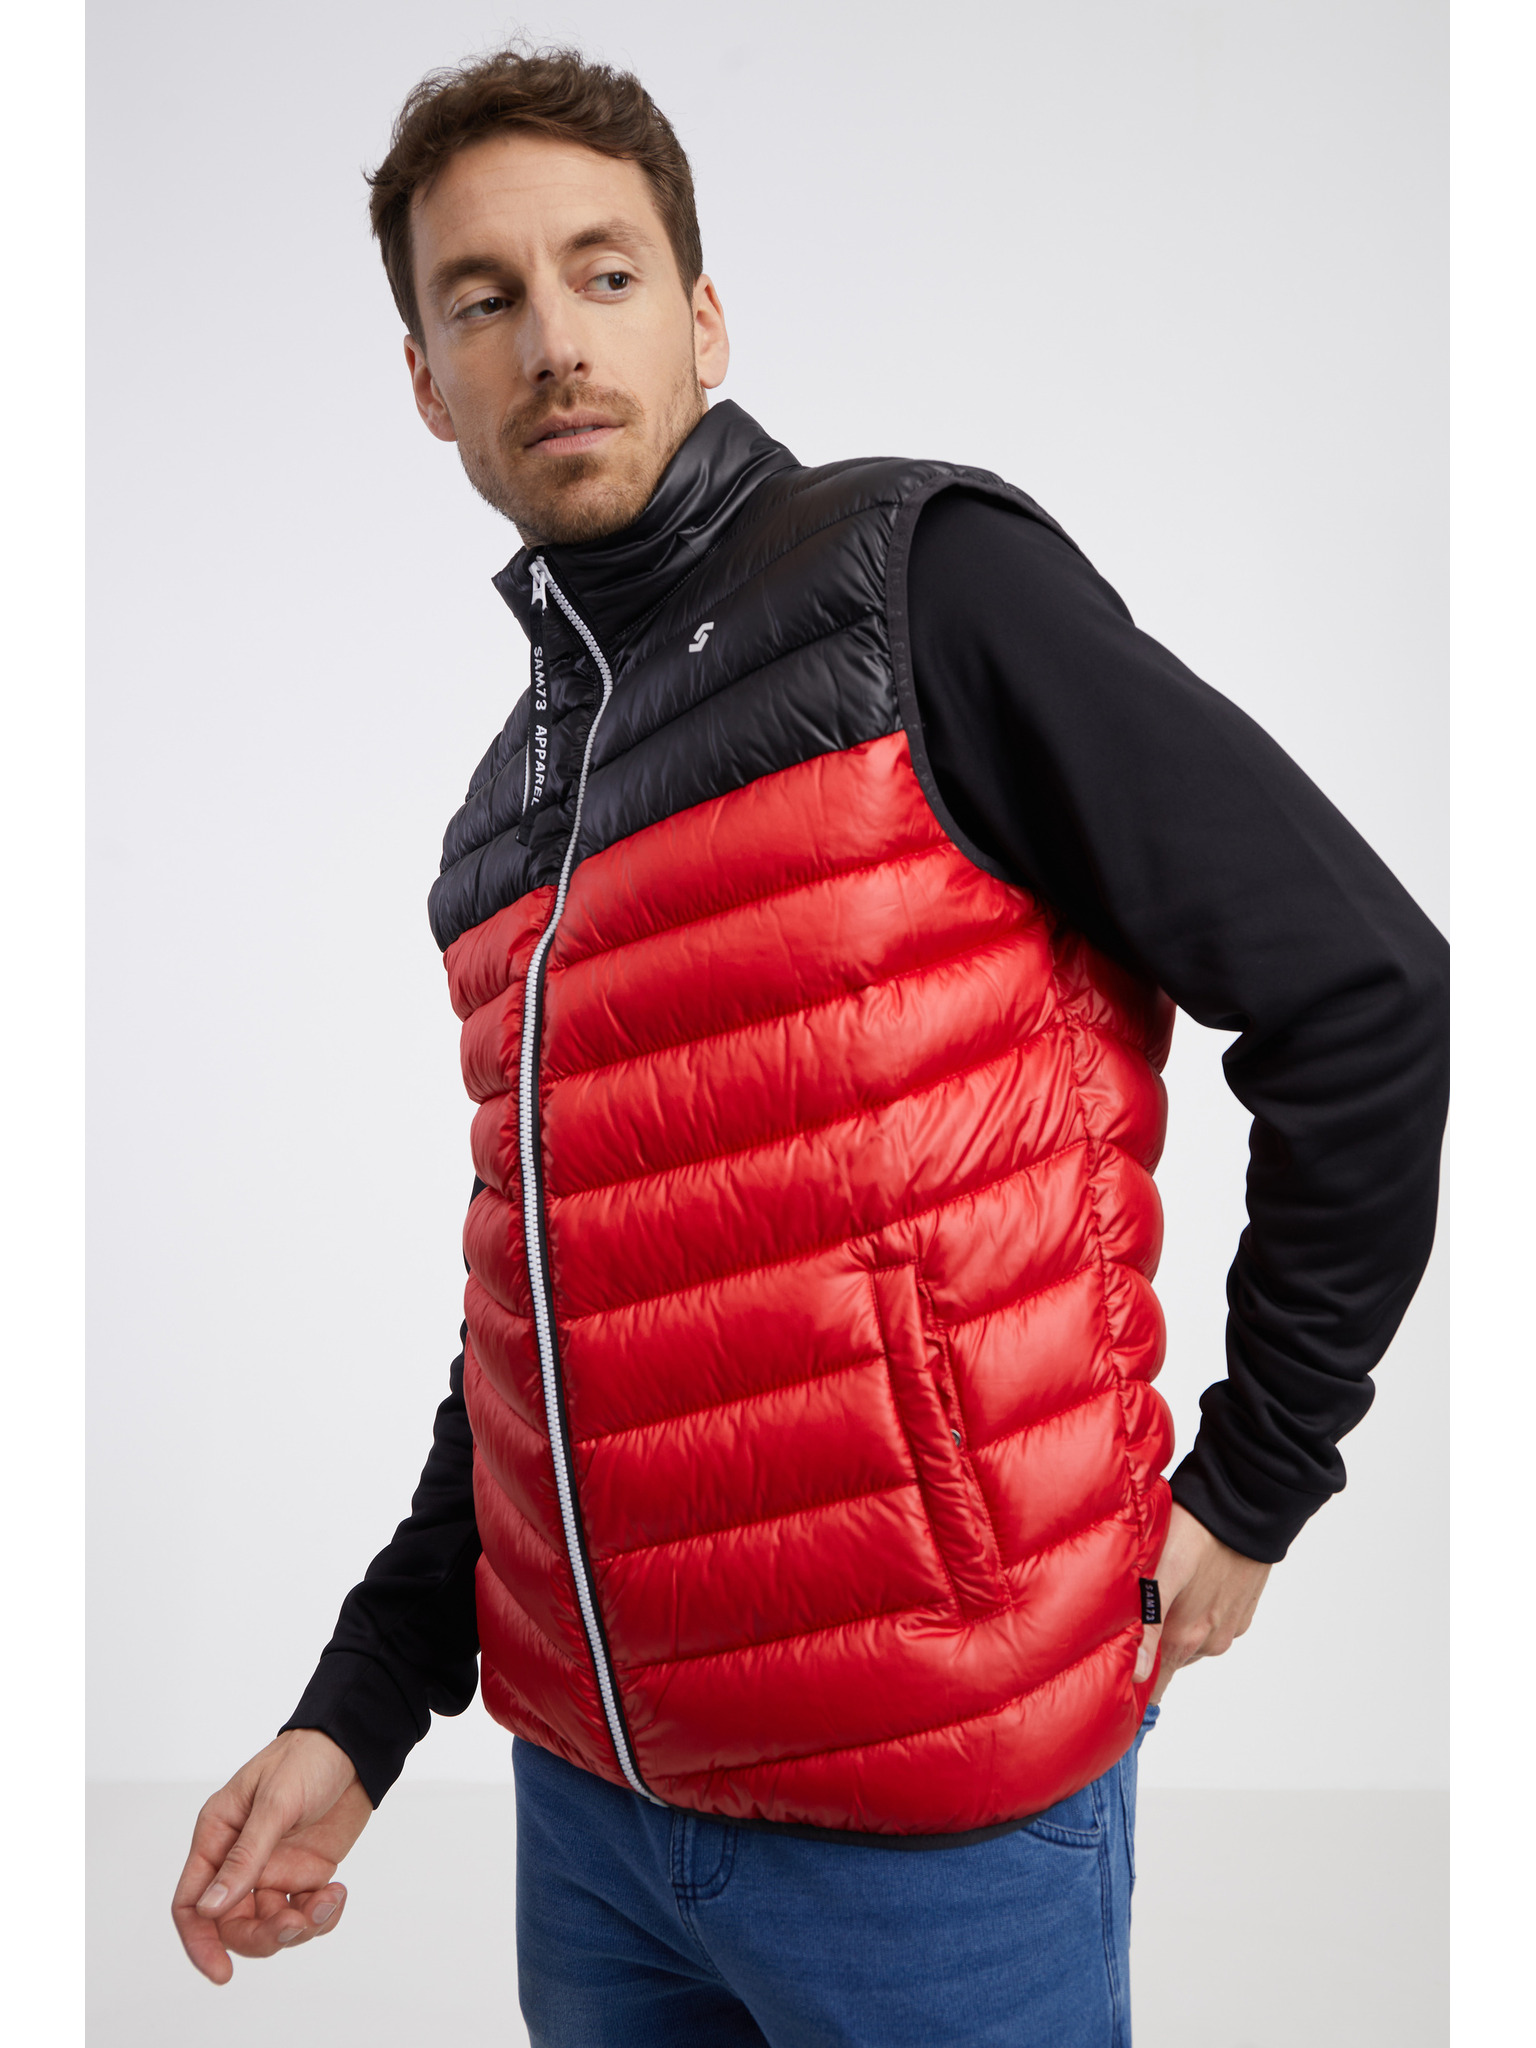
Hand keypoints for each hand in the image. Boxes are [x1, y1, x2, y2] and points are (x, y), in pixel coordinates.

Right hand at [171, 1728, 371, 1983]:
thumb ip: (244, 1857)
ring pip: (270, 1926)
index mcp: (217, 1836)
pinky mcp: (304, 1874)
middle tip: (295, 1924)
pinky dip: (321, 1916)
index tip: (221, 1972)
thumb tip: (209, 1909)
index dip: (200, 1942)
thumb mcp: (275, 1803)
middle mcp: (239, 1859)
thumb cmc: (307, 1758)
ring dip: (299, 1927)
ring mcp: (273, 1869)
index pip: (191, 1903)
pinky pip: (304, 1915)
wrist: (356, 1746)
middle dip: (263, 1935)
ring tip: (329, 1900)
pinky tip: (338, 1893)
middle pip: (232, 1924)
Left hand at [1133, 1502, 1270, 1704]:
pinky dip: (1200, 1605)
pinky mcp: (1243, 1607)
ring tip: (1166, 1585)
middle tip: (1133, 1606)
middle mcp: (1210, 1641)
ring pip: (1193, 1636)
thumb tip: (1137, 1676)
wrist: (1248, 1507)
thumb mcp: (1159, 1574)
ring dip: (1178, 1619)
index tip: (1117, 1673)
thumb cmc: (1197, 1533)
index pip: (1157, 1682)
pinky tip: (1193, 1578)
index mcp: (1185, 1638)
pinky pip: (1214, 1618)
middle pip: (1171, 1656)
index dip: (1136, 1680)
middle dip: (1152, 1641)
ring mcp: (1230, 1625)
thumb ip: (1147, 1626)